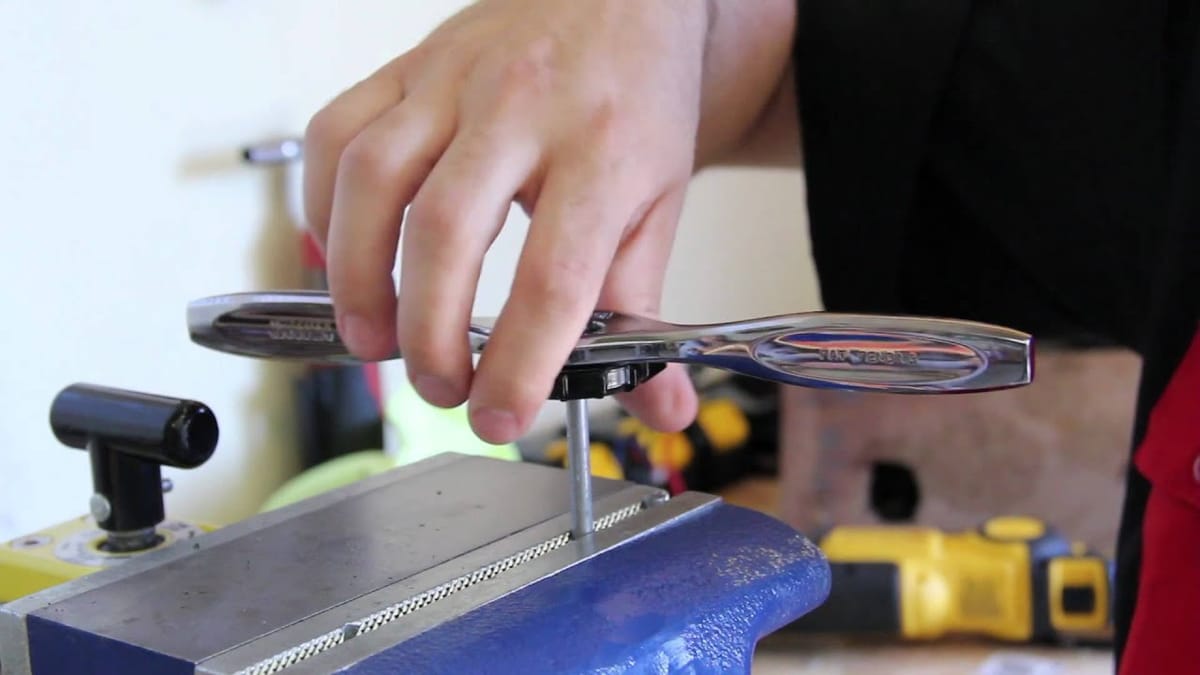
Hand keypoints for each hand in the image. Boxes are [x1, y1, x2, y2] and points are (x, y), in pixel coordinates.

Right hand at [304, 0, 795, 443]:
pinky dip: (324, 206)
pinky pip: (336, 134)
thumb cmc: (634, 96)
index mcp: (603, 149)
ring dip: (357, 275)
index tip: (501, 415)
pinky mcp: (406, 68)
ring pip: (373, 177)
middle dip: (427, 331)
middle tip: (436, 386)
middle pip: (448, 230)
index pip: (555, 276)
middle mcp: (522, 108)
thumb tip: (657, 405)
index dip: (519, 362)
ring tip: (371, 339)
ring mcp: (453, 81)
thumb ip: (642, 306)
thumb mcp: (659, 200)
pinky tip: (345, 254)